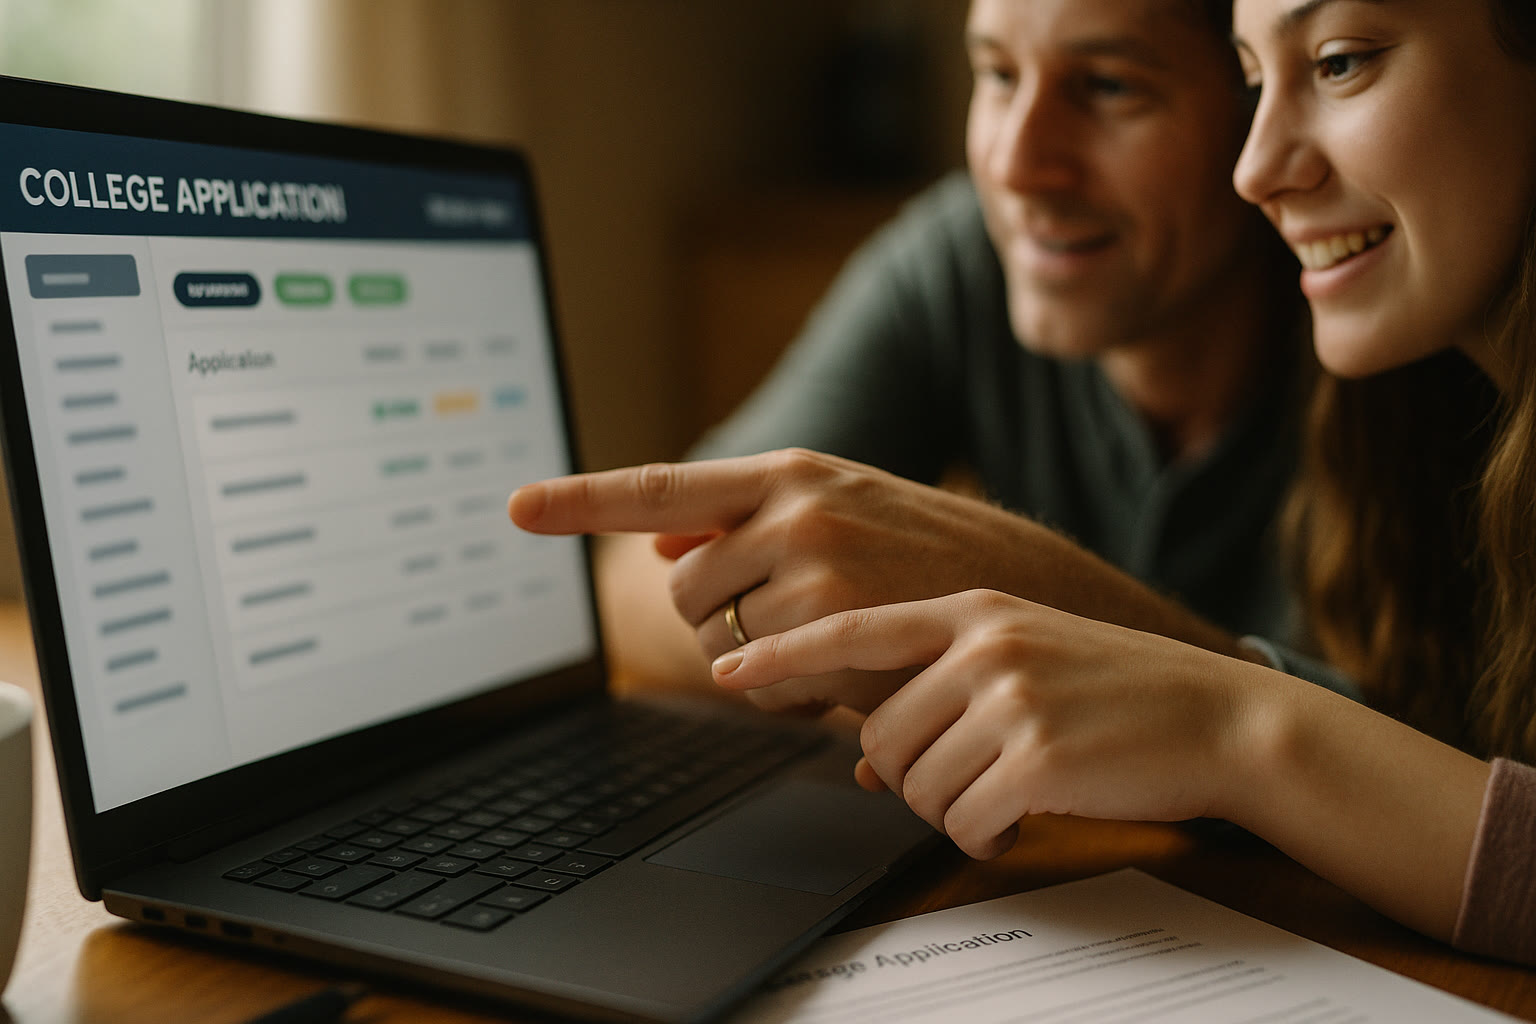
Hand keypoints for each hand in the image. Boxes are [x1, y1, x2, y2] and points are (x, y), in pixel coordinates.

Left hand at [511, 449, 1093, 713]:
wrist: (1034, 598)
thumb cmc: (929, 560)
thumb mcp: (845, 519)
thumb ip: (746, 528)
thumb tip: (659, 546)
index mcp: (791, 474)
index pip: (664, 484)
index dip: (583, 498)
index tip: (517, 505)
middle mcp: (795, 506)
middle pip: (686, 590)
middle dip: (723, 625)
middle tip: (796, 630)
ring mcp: (818, 564)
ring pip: (720, 644)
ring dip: (758, 664)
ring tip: (832, 649)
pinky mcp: (839, 625)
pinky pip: (762, 684)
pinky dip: (789, 695)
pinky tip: (846, 679)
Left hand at [710, 590, 1261, 858]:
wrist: (1219, 715)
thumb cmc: (1116, 693)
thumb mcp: (1027, 663)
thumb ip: (942, 691)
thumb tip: (858, 762)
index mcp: (971, 610)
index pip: (851, 631)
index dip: (782, 653)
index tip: (730, 670)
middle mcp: (982, 642)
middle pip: (876, 734)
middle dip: (907, 776)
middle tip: (961, 782)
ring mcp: (1010, 694)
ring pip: (913, 781)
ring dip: (948, 808)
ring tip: (1003, 795)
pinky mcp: (1036, 753)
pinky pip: (962, 818)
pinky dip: (981, 834)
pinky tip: (1018, 819)